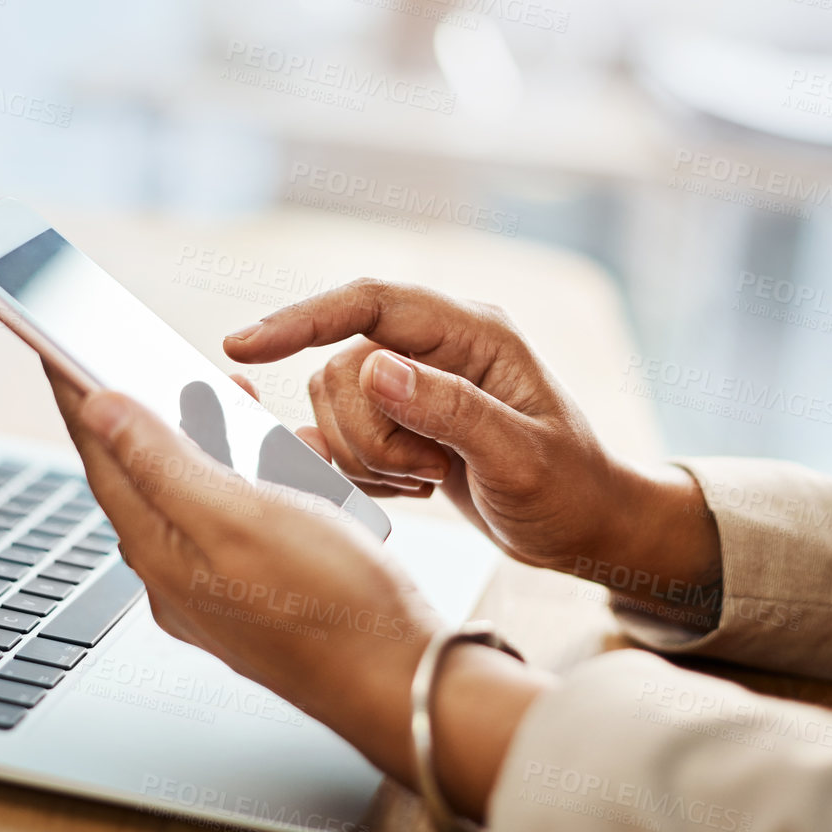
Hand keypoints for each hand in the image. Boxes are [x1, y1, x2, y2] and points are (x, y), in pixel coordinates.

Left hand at [44, 363, 548, 819]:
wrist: (400, 681)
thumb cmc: (331, 605)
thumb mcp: (239, 515)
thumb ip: (162, 462)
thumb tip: (98, 409)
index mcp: (159, 549)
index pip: (99, 454)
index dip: (76, 392)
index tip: (54, 342)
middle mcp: (175, 571)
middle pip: (135, 473)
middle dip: (139, 409)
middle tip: (142, 355)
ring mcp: (213, 587)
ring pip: (186, 494)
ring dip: (198, 439)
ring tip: (222, 398)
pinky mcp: (255, 592)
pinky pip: (229, 518)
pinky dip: (239, 476)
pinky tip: (271, 465)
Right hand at [223, 280, 721, 614]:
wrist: (587, 528)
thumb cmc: (571, 490)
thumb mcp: (521, 457)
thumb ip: (451, 409)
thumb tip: (373, 368)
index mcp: (471, 333)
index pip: (368, 304)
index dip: (302, 319)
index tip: (245, 345)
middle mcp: (436, 347)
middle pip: (341, 368)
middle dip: (365, 433)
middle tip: (425, 471)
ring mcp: (414, 383)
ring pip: (333, 407)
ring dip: (367, 457)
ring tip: (428, 479)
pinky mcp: (399, 420)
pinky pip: (340, 438)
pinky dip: (361, 471)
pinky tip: (411, 486)